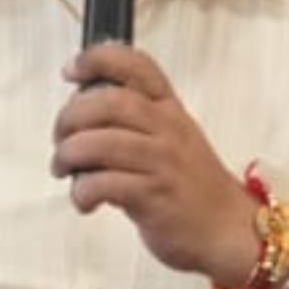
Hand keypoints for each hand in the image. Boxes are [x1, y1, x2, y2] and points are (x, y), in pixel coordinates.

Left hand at [51, 42, 255, 281]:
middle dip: (71, 116)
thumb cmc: (190, 184)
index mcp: (170, 108)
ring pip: (101, 143)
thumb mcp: (172, 138)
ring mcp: (162, 162)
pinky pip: (105, 184)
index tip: (70, 70)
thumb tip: (79, 112)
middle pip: (109, 102)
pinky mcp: (154, 197)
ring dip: (69, 154)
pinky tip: (84, 200)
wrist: (229, 230)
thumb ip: (135, 120)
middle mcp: (167, 128)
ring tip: (62, 168)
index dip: (98, 59)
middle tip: (59, 137)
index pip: (136, 66)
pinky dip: (83, 191)